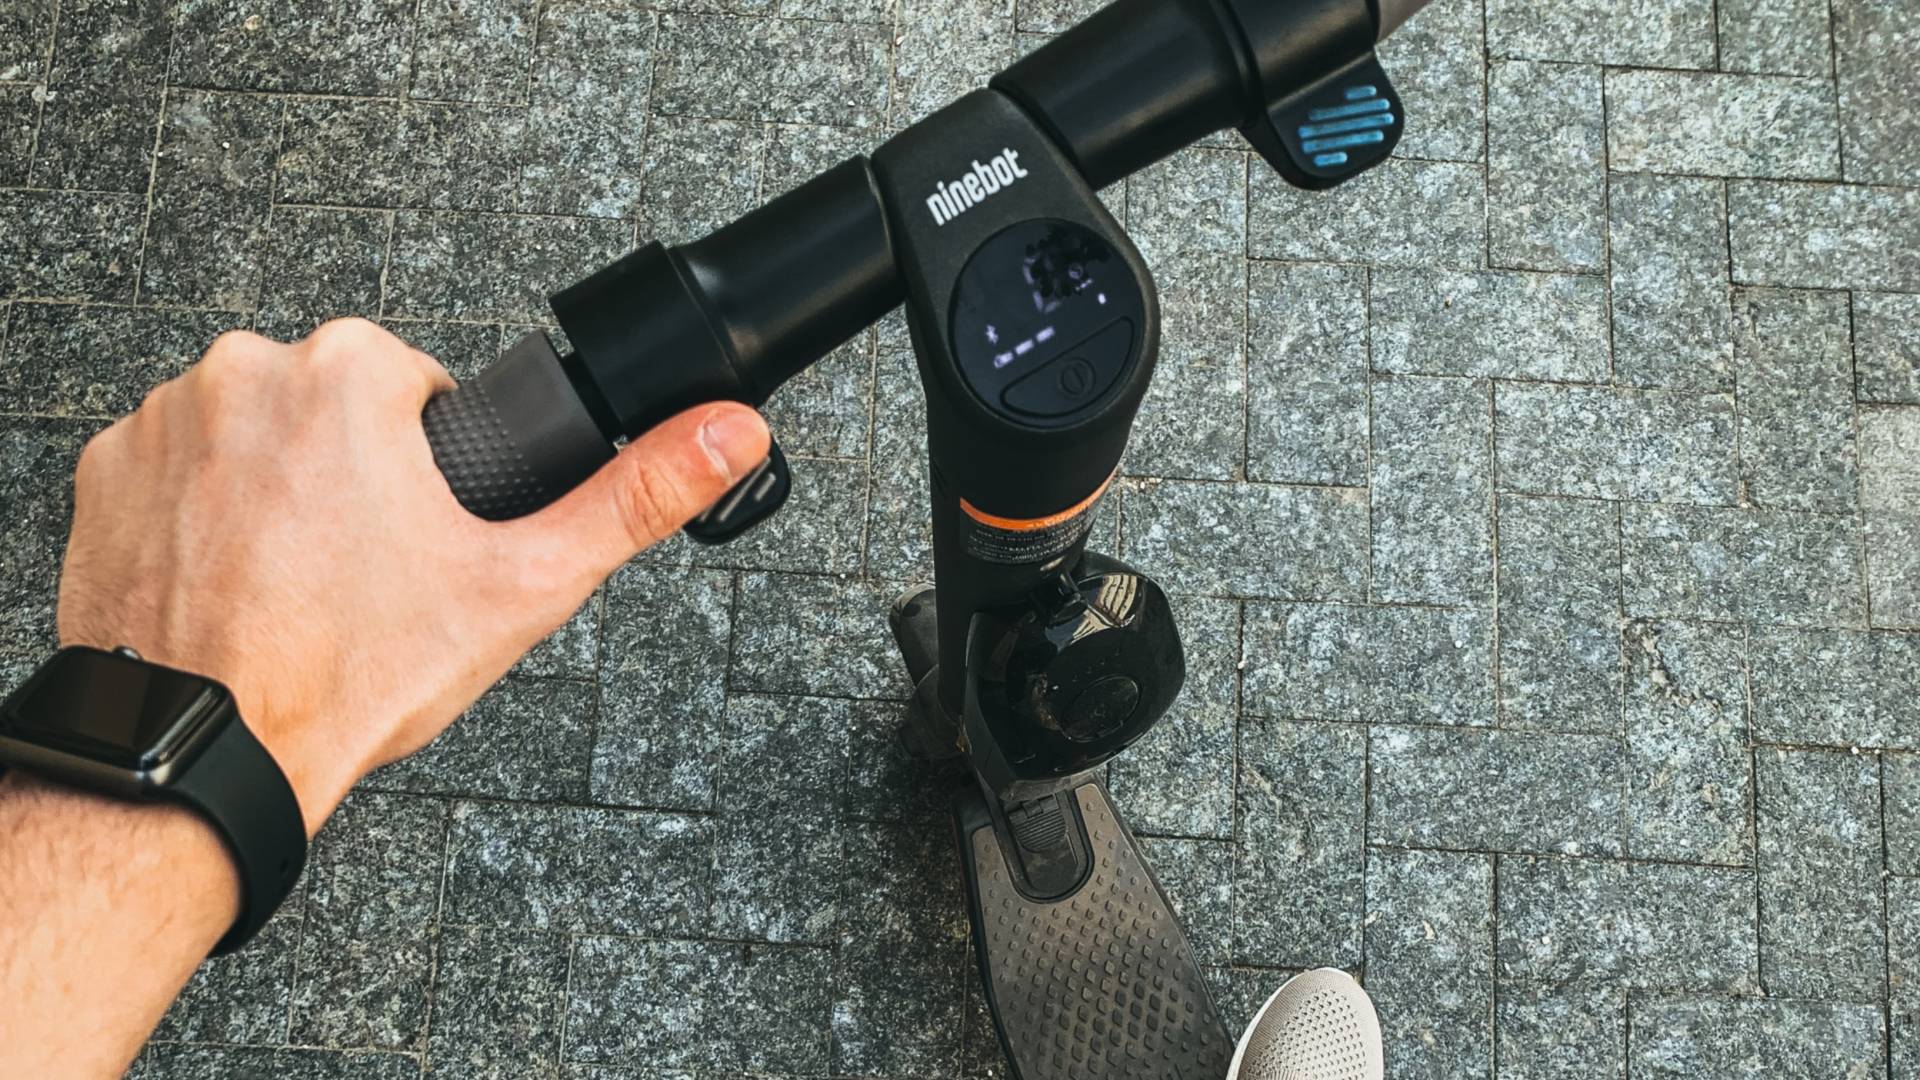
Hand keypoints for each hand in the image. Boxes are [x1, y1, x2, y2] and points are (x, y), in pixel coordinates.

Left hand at [55, 318, 769, 833]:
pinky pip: (180, 471)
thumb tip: (728, 429)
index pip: (415, 387)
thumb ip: (638, 494)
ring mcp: (159, 422)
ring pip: (257, 437)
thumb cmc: (349, 672)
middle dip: (354, 478)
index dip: (431, 470)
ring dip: (280, 494)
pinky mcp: (100, 474)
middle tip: (366, 575)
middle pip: (333, 408)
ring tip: (301, 588)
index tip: (418, 536)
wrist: (212, 755)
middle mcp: (240, 373)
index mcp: (348, 372)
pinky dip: (208, 518)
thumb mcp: (527, 582)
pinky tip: (239, 586)